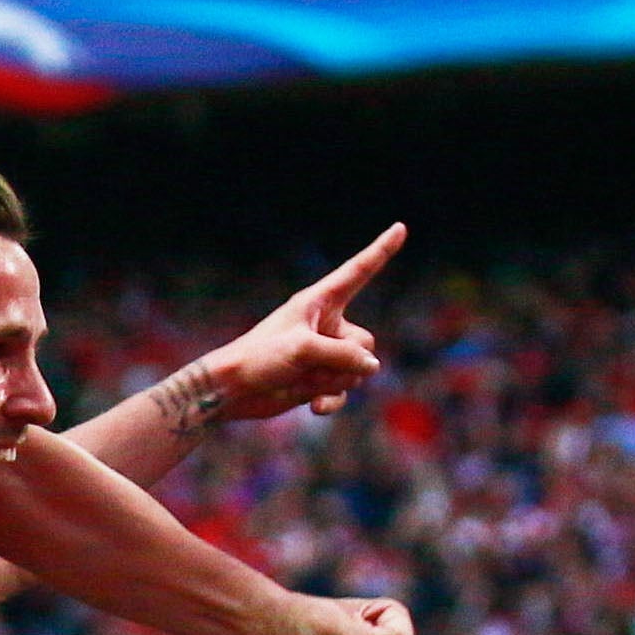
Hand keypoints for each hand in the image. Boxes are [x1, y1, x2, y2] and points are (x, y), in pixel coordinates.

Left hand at [198, 223, 408, 427]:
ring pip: (357, 370)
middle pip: (364, 343)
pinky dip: (331, 400)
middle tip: (312, 365)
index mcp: (319, 301)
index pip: (358, 272)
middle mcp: (326, 325)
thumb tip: (372, 368)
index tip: (400, 227)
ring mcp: (325, 354)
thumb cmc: (260, 357)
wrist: (233, 391)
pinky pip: (344, 391)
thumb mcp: (304, 349)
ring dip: (334, 381)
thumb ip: (344, 355)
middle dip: (346, 361)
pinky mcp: (319, 380)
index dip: (380, 251)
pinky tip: (313, 407)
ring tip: (303, 380)